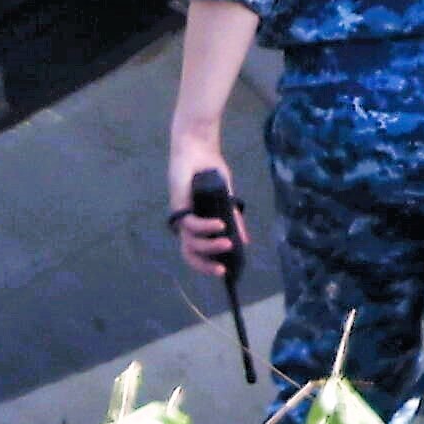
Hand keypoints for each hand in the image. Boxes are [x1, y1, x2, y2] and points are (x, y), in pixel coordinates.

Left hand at [170, 131, 245, 278]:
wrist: (200, 151)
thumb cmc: (211, 172)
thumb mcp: (226, 199)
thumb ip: (233, 219)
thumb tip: (244, 241)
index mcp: (195, 224)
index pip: (196, 253)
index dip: (207, 265)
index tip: (225, 272)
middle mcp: (186, 224)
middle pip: (189, 254)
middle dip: (205, 265)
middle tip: (223, 269)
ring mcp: (181, 216)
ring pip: (191, 242)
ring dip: (209, 246)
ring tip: (227, 243)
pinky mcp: (179, 206)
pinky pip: (192, 224)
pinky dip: (206, 228)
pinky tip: (220, 225)